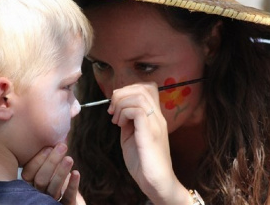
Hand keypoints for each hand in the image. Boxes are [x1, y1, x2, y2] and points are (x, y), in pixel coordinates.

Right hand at [21, 143, 83, 204]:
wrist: (68, 195)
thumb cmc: (56, 174)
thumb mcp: (50, 163)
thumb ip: (49, 151)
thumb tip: (58, 131)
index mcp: (30, 182)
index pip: (28, 173)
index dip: (38, 160)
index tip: (48, 147)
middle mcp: (37, 193)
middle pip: (41, 180)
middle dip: (51, 162)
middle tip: (62, 147)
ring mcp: (50, 201)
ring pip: (52, 189)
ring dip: (61, 172)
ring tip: (69, 158)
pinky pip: (68, 197)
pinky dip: (72, 185)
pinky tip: (76, 173)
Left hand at [108, 83, 188, 204]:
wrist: (156, 182)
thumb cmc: (143, 162)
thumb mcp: (131, 136)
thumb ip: (128, 122)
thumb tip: (118, 110)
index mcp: (154, 116)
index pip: (148, 87)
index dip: (129, 89)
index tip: (117, 104)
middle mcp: (157, 116)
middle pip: (143, 87)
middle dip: (122, 93)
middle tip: (112, 109)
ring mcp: (155, 123)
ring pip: (139, 95)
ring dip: (121, 103)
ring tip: (116, 119)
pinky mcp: (150, 132)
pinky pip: (138, 110)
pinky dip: (124, 113)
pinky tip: (120, 125)